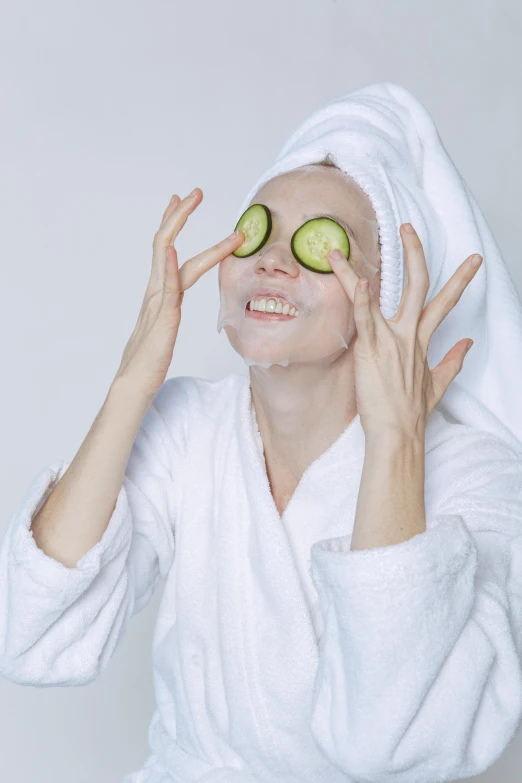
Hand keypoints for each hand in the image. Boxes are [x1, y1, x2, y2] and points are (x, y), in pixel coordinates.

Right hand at [114, 188, 243, 396]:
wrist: (135, 383)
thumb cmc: (150, 358)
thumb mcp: (164, 324)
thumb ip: (169, 306)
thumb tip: (175, 296)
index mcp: (158, 292)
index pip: (167, 249)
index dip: (174, 223)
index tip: (182, 200)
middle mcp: (156, 291)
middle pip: (166, 244)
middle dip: (180, 215)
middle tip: (196, 192)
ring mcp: (158, 303)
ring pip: (168, 258)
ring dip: (179, 228)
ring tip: (190, 203)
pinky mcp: (163, 320)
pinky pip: (166, 289)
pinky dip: (169, 268)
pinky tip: (172, 250)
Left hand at [328, 223, 482, 440]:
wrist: (398, 434)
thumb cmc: (411, 412)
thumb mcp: (438, 384)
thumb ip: (453, 361)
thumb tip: (468, 343)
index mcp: (422, 340)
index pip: (444, 302)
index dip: (460, 279)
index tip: (472, 260)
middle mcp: (408, 334)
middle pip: (418, 284)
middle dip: (415, 253)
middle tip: (408, 227)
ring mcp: (390, 340)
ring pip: (376, 295)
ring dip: (352, 271)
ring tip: (336, 250)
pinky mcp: (371, 350)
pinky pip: (365, 319)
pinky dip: (359, 299)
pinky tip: (355, 281)